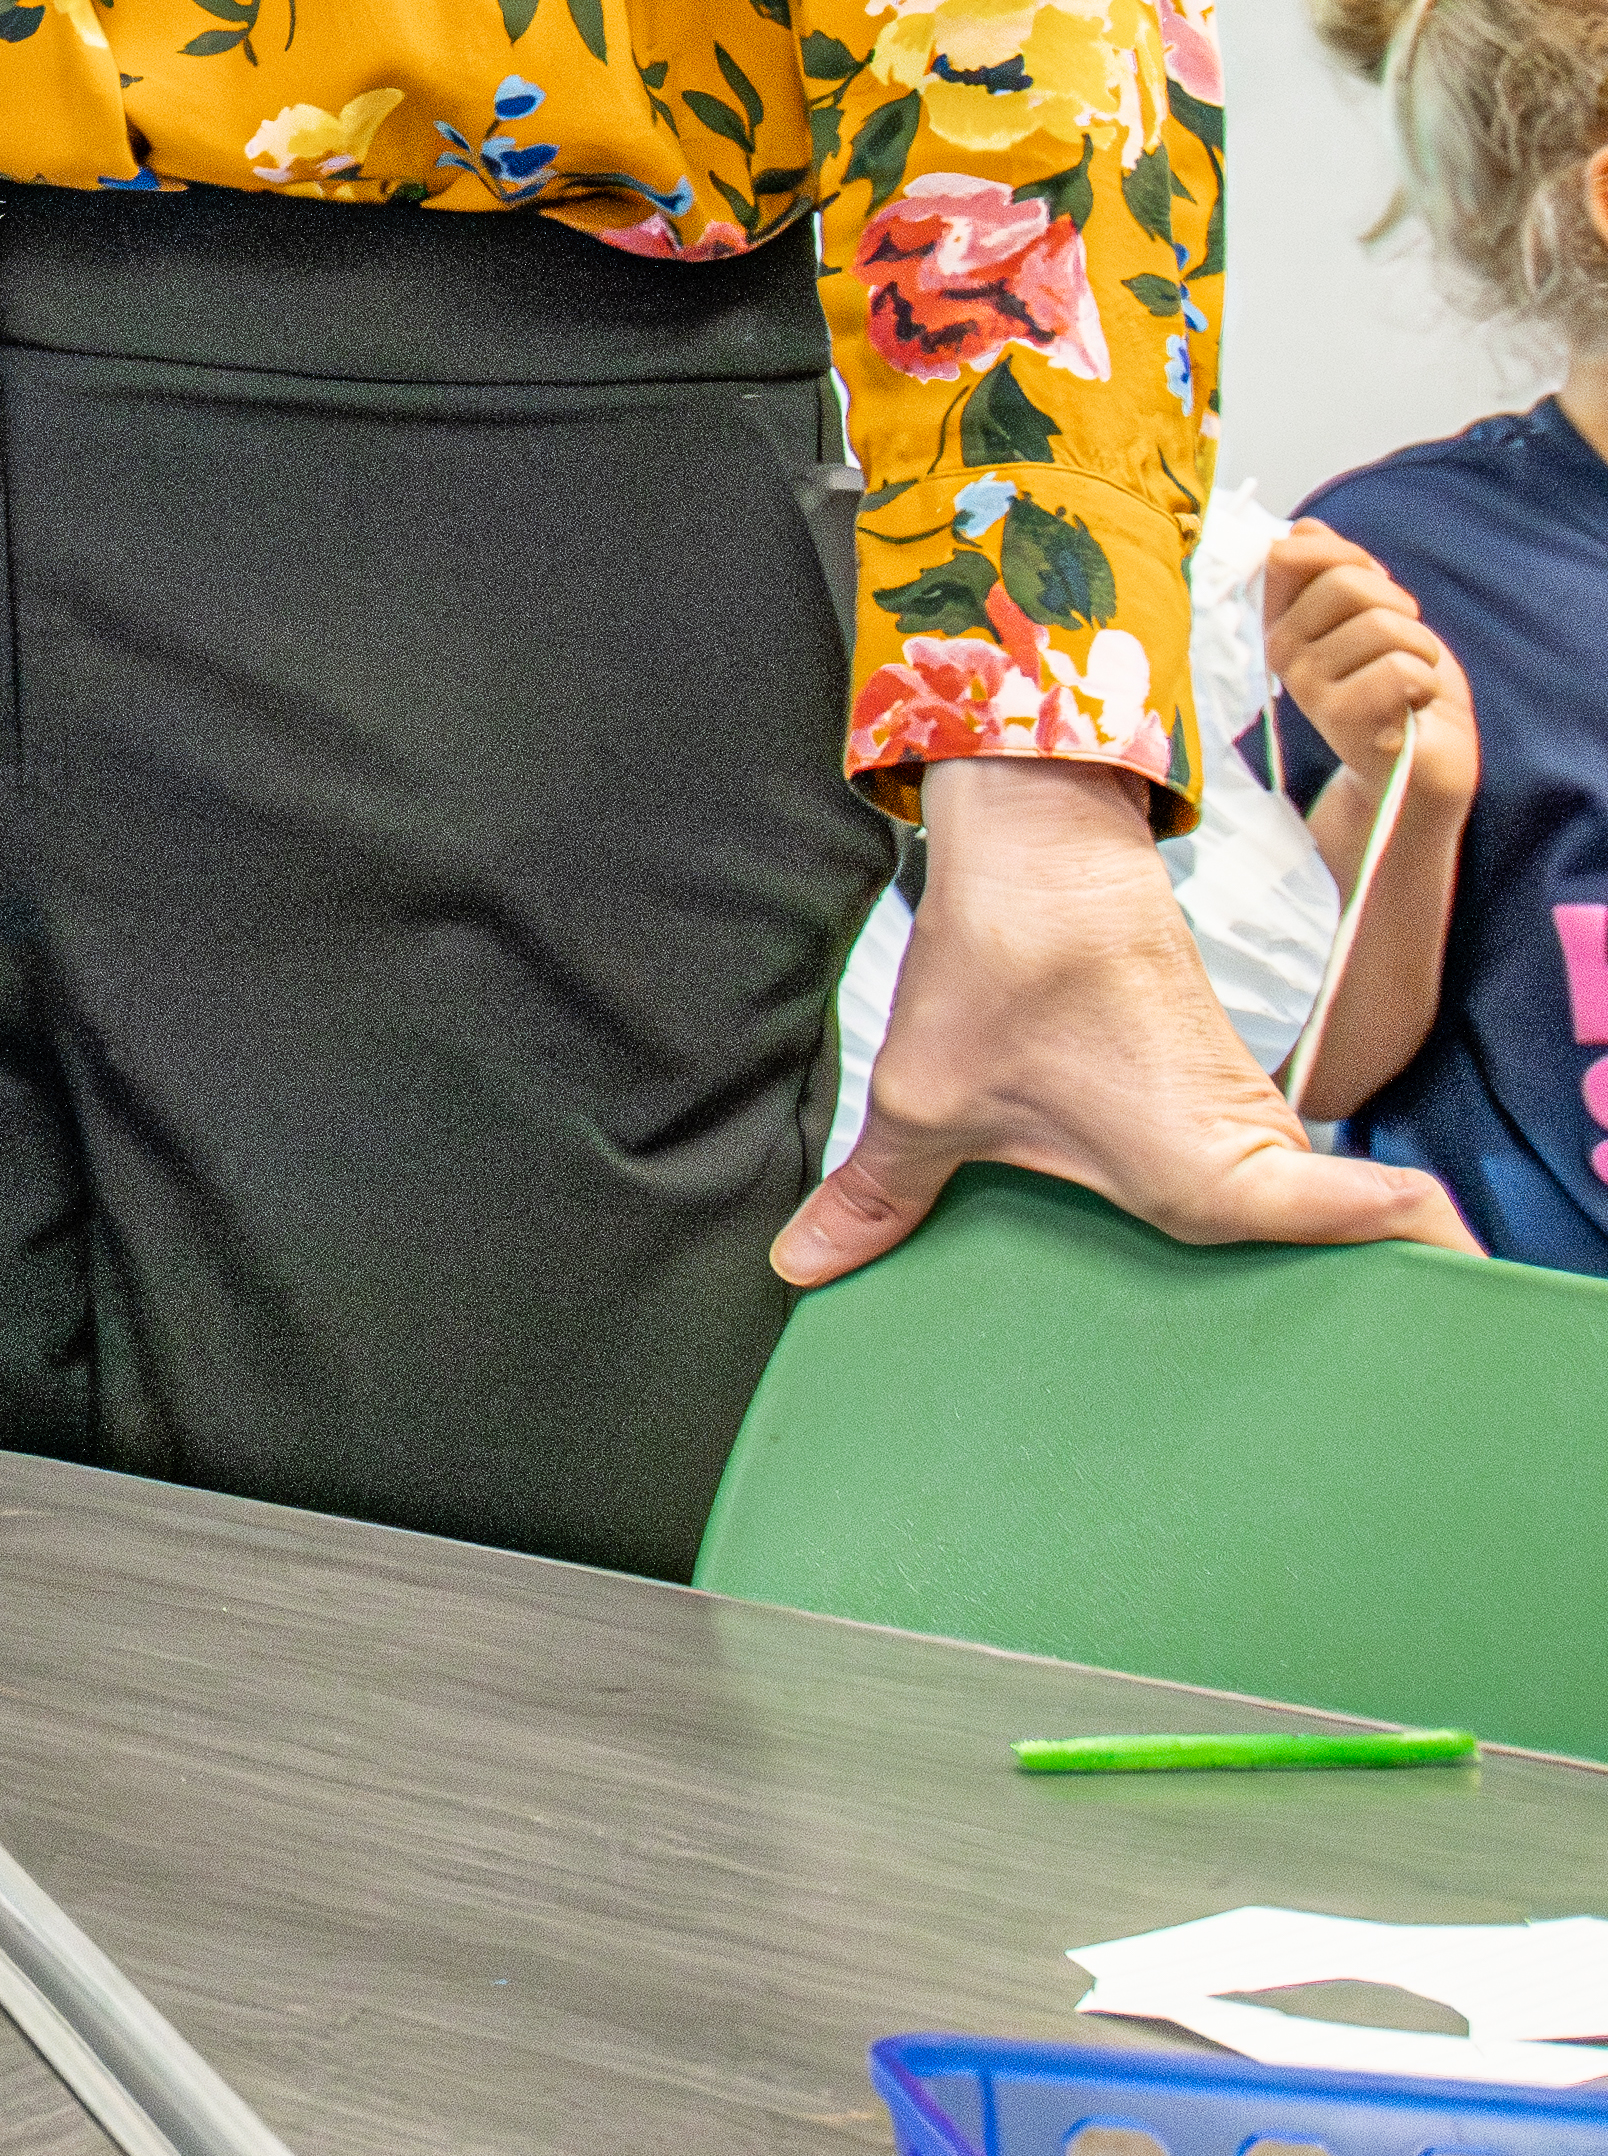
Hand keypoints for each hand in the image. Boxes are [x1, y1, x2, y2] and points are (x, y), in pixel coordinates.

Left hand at [774, 755, 1473, 1285]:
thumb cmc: (1007, 968)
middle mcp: (1251, 1158)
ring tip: (1229, 1353)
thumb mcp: (925, 1105)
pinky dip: (1228, 1216)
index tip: (1429, 1321)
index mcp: (1214, 1175)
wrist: (1039, 848)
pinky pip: (1245, 1180)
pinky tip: (1177, 1269)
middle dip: (1328, 1319)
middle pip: (1337, 1255)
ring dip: (1272, 1267)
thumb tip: (805, 1265)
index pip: (1392, 1221)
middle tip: (1284, 1389)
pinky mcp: (1216, 1095)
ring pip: (1289, 1221)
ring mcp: (1243, 1124)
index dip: (1432, 1261)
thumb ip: (880, 1198)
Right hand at [1263, 521, 1472, 812]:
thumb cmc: (1400, 688)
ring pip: (1383, 626)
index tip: (1372, 587)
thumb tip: (1305, 529)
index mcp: (1281, 619)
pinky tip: (1413, 704)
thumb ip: (1338, 572)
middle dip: (1399, 604)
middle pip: (1348, 582)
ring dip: (1421, 650)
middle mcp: (1279, 649)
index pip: (1291, 552)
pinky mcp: (1339, 717)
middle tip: (1405, 643)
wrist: (1423, 764)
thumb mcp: (1372, 617)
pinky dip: (1426, 682)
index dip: (1347, 556)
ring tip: (1413, 679)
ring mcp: (1305, 685)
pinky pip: (1401, 669)